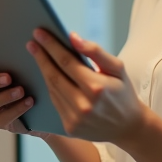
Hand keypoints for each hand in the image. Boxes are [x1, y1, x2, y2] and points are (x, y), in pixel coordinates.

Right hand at [0, 50, 49, 136]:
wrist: (48, 109)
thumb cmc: (37, 82)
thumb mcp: (31, 68)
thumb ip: (24, 56)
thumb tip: (31, 40)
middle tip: (8, 77)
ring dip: (3, 96)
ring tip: (21, 91)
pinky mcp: (2, 122)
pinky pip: (3, 118)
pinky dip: (16, 109)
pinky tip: (29, 101)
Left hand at [27, 30, 147, 142]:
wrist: (129, 127)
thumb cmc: (123, 93)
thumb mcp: (117, 68)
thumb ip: (95, 51)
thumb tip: (72, 38)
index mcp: (97, 88)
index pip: (67, 62)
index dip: (51, 46)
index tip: (39, 33)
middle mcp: (84, 105)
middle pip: (54, 76)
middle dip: (41, 57)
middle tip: (32, 43)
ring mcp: (75, 119)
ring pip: (52, 89)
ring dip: (43, 71)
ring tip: (38, 56)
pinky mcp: (70, 128)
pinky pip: (55, 102)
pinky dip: (51, 87)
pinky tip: (48, 75)